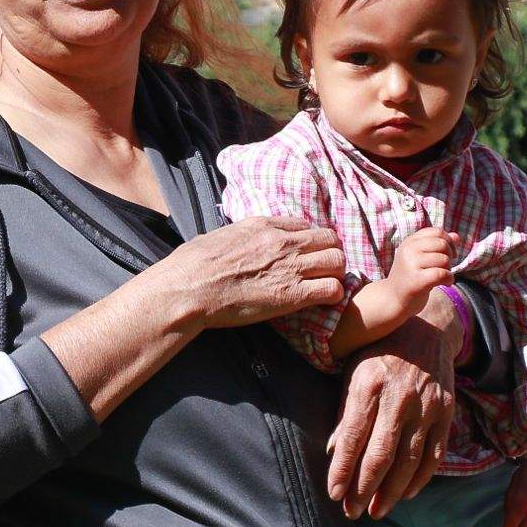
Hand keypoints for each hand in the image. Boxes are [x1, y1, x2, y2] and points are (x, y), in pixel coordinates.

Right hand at [159, 216, 346, 328]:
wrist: (188, 289)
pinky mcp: (292, 295)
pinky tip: (321, 301)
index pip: (304, 225)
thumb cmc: (191, 265)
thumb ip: (235, 236)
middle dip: (329, 254)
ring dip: (335, 274)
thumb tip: (232, 241)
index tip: (304, 253)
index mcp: (262, 225)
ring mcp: (290, 267)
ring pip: (338, 262)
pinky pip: (332, 290)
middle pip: (329, 239)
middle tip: (321, 270)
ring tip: (324, 285)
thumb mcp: (216, 236)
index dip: (308, 240)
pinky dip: (333, 296)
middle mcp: (282, 242)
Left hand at [327, 286, 461, 519]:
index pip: (353, 438)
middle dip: (364, 489)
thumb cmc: (378, 351)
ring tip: (376, 511)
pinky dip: (420, 478)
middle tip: (352, 512)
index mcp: (369, 385)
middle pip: (381, 456)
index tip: (334, 494)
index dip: (342, 470)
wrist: (426, 329)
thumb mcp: (352, 372)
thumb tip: (333, 452)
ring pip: (409, 461)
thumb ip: (345, 413)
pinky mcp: (446, 412)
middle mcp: (400, 398)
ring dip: (392, 492)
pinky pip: (434, 454)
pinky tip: (406, 493)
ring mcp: (427, 406)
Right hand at [384, 227, 455, 321]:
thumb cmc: (410, 278)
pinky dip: (449, 279)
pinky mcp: (416, 280)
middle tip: (444, 268)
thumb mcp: (421, 258)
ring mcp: (410, 264)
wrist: (392, 299)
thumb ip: (437, 245)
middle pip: (442, 244)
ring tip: (441, 277)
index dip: (449, 241)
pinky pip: (442, 274)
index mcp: (409, 242)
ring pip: (444, 259)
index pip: (437, 232)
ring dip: (448, 270)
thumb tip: (456, 236)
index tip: (448, 254)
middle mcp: (408, 250)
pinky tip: (446, 284)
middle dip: (450, 256)